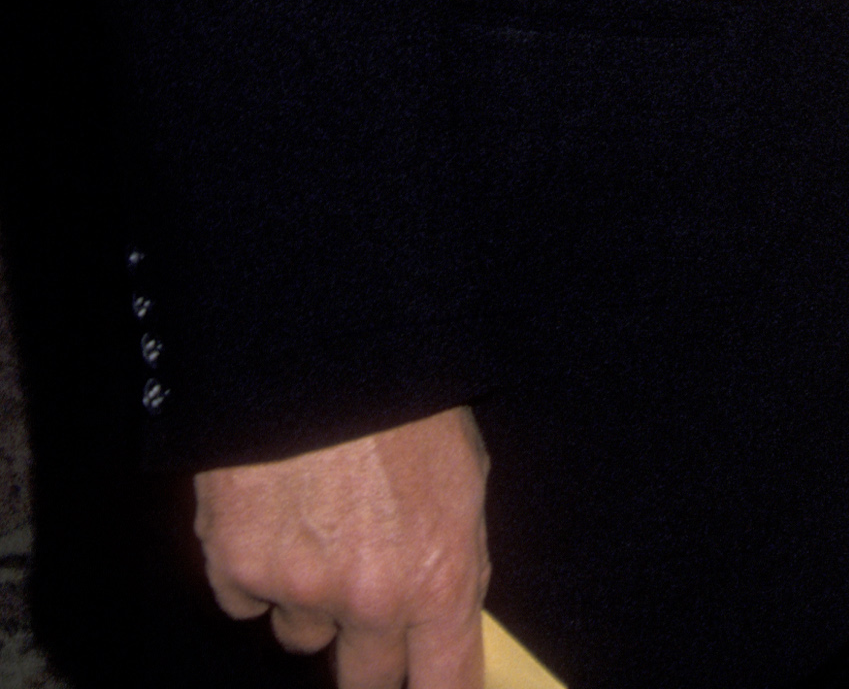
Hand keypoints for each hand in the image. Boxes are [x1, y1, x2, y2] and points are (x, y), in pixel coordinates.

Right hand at [195, 406, 488, 687]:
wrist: (319, 342)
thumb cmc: (404, 390)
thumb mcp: (463, 470)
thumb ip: (452, 553)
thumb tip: (445, 606)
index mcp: (440, 575)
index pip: (444, 684)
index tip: (426, 688)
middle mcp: (371, 599)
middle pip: (366, 683)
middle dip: (368, 658)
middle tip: (366, 608)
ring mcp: (299, 590)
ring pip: (302, 633)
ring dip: (309, 597)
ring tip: (319, 517)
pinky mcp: (237, 568)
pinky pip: (245, 599)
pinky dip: (256, 566)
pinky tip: (273, 507)